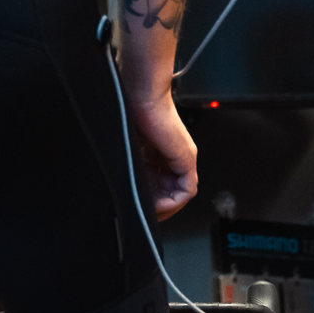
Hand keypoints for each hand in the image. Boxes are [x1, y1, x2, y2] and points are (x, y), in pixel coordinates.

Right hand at [127, 91, 197, 219]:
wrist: (141, 98)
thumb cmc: (130, 115)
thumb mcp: (127, 152)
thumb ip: (132, 171)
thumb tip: (126, 194)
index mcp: (157, 158)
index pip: (160, 190)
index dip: (150, 205)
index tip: (138, 209)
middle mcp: (172, 160)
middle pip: (171, 196)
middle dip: (158, 209)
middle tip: (143, 214)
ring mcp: (182, 160)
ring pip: (179, 196)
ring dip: (164, 208)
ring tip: (149, 209)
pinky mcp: (186, 160)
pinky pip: (187, 191)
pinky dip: (173, 202)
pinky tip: (158, 203)